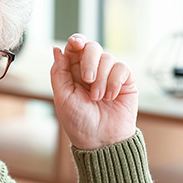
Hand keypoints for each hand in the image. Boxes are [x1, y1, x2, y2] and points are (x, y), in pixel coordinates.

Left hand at [50, 34, 138, 149]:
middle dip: (89, 61)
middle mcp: (92, 70)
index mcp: (73, 73)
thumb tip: (57, 49)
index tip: (77, 45)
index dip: (76, 42)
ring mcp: (109, 75)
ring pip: (107, 57)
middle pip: (92, 47)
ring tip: (98, 98)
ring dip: (101, 79)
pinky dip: (115, 82)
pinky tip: (111, 97)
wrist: (102, 140)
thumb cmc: (79, 122)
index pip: (74, 48)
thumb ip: (59, 72)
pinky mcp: (125, 81)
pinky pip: (122, 68)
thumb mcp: (62, 97)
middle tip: (87, 80)